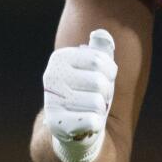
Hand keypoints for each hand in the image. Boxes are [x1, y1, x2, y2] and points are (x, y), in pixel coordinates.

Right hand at [42, 29, 117, 161]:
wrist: (73, 127)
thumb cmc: (87, 92)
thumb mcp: (96, 69)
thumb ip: (100, 51)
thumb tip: (101, 34)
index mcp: (60, 59)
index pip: (100, 60)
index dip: (109, 73)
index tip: (103, 79)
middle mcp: (51, 77)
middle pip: (99, 82)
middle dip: (105, 93)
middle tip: (96, 99)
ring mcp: (52, 100)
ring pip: (97, 103)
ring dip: (100, 110)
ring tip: (89, 111)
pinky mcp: (57, 125)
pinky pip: (93, 121)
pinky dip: (96, 124)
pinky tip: (87, 124)